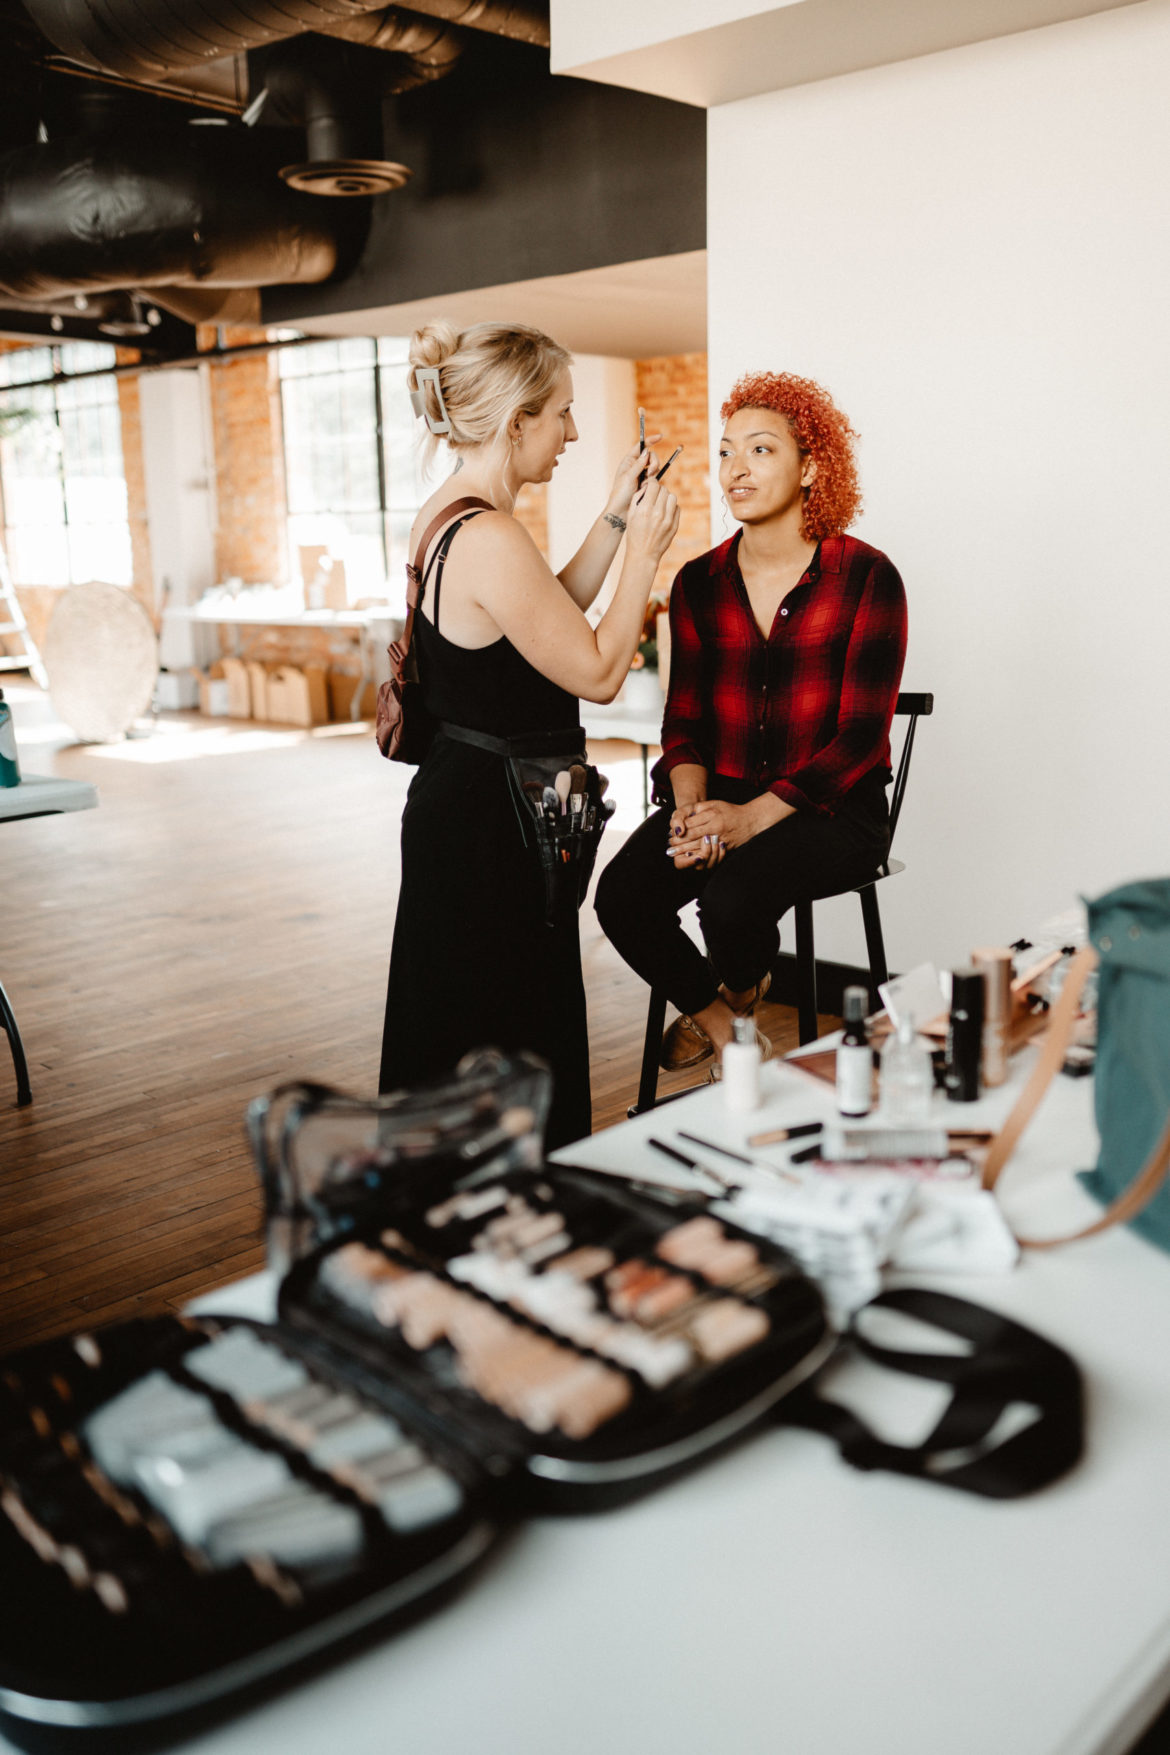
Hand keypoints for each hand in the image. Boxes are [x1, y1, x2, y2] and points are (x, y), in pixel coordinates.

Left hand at [606, 410, 662, 517]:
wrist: (621, 510)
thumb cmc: (621, 494)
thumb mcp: (628, 477)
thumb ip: (638, 464)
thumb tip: (646, 452)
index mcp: (628, 461)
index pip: (640, 446)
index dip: (650, 440)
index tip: (660, 437)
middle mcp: (635, 466)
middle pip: (651, 456)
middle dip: (653, 462)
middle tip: (650, 472)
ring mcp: (642, 475)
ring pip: (654, 467)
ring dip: (652, 474)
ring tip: (644, 484)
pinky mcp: (647, 483)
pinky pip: (655, 478)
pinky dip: (652, 482)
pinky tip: (645, 489)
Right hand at [626, 476, 679, 564]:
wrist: (644, 554)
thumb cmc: (634, 533)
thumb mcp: (631, 514)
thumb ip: (638, 497)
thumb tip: (647, 486)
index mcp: (645, 509)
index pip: (654, 485)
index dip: (652, 483)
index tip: (651, 486)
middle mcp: (658, 513)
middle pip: (664, 490)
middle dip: (659, 490)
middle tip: (654, 496)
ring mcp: (668, 520)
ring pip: (672, 497)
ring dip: (666, 497)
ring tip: (660, 503)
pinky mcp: (674, 526)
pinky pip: (677, 508)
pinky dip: (671, 507)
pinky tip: (665, 512)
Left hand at [666, 797, 791, 866]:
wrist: (751, 820)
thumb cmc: (730, 811)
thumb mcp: (714, 803)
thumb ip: (699, 808)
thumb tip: (684, 817)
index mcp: (712, 816)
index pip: (691, 825)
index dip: (679, 831)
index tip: (670, 834)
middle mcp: (716, 829)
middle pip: (693, 838)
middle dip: (679, 843)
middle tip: (669, 847)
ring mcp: (721, 839)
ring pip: (701, 848)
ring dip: (687, 852)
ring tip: (676, 854)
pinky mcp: (725, 848)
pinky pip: (711, 855)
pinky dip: (700, 857)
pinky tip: (691, 858)